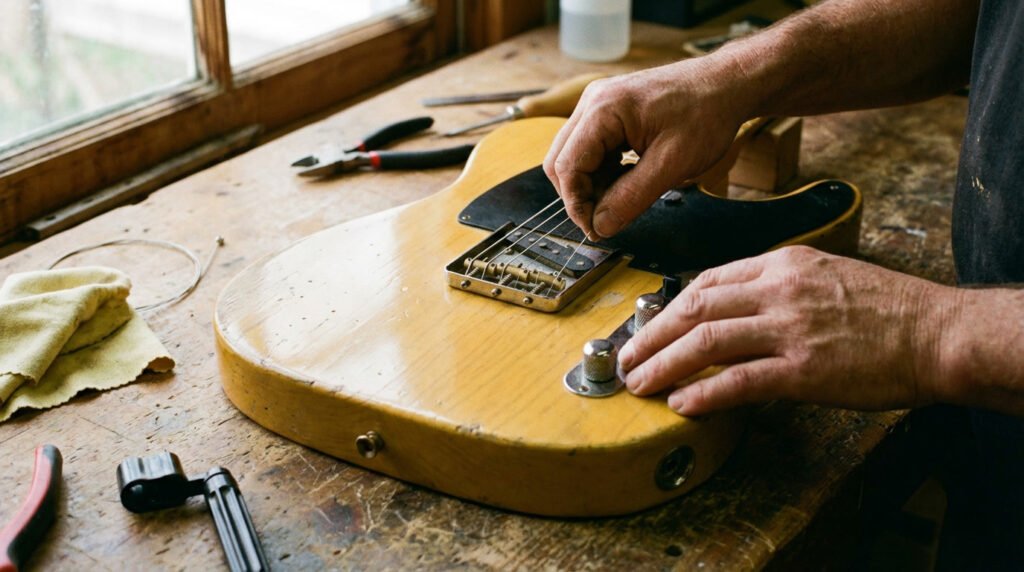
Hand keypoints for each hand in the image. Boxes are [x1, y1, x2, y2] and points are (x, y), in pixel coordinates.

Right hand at [543, 58, 750, 237]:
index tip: (595, 230)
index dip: (577, 205)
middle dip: (580, 196)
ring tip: (623, 199)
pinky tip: (626, 181)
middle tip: (605, 221)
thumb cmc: (707, 113)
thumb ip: (631, 198)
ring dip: (592, 185)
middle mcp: (593, 102)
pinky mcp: (610, 112)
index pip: (567, 166)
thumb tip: (601, 225)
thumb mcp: (671, 165)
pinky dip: (602, 172)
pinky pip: (590, 148)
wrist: (727, 85)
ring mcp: (599, 105)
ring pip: (574, 156)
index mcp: (604, 110)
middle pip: (561, 161)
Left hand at [618, 246, 963, 414]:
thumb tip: (730, 313)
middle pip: (695, 307)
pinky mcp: (804, 370)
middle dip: (652, 335)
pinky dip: (704, 394)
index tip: (650, 325)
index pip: (708, 279)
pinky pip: (739, 381)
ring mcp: (791, 329)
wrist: (938, 333)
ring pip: (706, 342)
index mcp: (784, 262)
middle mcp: (780, 290)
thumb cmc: (887, 308)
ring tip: (640, 383)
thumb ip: (776, 288)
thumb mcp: (826, 275)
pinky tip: (683, 405)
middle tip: (627, 356)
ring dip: (664, 365)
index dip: (670, 307)